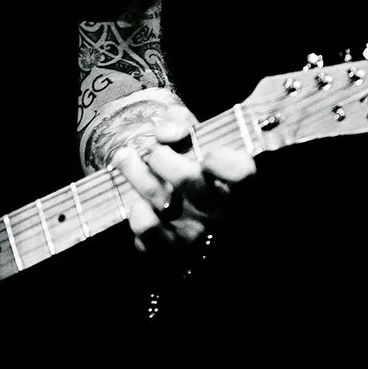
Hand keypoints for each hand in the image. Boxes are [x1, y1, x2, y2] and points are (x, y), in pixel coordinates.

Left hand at [110, 104, 254, 251]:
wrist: (163, 186)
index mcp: (231, 179)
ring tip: (125, 158)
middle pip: (189, 180)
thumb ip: (179, 121)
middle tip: (152, 152)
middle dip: (161, 157)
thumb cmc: (183, 157)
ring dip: (136, 175)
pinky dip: (141, 219)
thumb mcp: (187, 132)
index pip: (242, 173)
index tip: (206, 153)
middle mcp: (218, 208)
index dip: (225, 162)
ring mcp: (194, 230)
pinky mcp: (169, 247)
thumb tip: (166, 132)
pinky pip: (152, 238)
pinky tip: (137, 205)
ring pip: (163, 203)